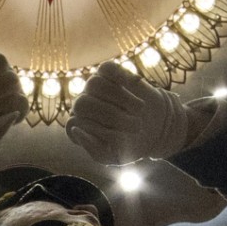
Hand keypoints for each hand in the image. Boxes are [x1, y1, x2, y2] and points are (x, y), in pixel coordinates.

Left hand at [66, 61, 188, 164]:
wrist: (152, 126)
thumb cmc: (129, 145)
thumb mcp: (114, 157)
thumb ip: (95, 150)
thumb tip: (77, 130)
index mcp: (78, 125)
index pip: (74, 124)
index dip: (97, 131)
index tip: (121, 139)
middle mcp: (82, 105)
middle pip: (83, 103)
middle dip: (112, 116)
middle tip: (136, 126)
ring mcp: (93, 87)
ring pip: (95, 84)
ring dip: (121, 98)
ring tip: (140, 110)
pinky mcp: (109, 73)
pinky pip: (108, 68)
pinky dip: (122, 75)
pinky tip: (135, 84)